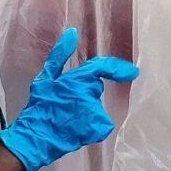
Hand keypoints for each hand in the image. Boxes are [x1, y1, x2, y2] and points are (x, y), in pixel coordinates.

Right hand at [0, 28, 138, 170]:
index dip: (119, 69)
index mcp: (78, 79)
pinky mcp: (99, 127)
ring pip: (96, 107)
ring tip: (67, 118)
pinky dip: (92, 126)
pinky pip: (101, 123)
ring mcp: (95, 112)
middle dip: (83, 94)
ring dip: (85, 111)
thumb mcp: (44, 78)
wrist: (37, 137)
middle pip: (95, 90)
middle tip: (64, 105)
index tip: (133, 72)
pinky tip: (75, 129)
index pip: (102, 68)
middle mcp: (89, 94)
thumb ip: (59, 55)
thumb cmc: (39, 107)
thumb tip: (72, 32)